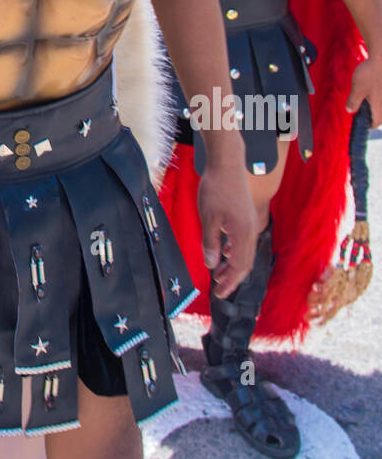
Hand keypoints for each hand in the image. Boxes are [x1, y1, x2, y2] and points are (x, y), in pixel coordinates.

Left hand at [197, 158, 256, 297]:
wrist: (227, 164)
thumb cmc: (216, 189)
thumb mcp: (208, 217)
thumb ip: (210, 242)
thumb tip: (211, 265)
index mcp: (243, 233)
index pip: (238, 267)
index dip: (229, 283)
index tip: (219, 295)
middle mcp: (250, 230)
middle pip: (245, 263)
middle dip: (232, 278)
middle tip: (219, 290)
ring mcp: (249, 222)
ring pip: (244, 252)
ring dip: (232, 265)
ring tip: (218, 274)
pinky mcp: (245, 216)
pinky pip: (242, 241)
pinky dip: (234, 251)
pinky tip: (224, 252)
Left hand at [345, 55, 381, 125]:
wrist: (381, 58)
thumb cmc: (370, 74)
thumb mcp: (357, 89)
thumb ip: (353, 102)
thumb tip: (350, 111)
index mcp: (380, 107)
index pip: (376, 123)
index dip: (368, 125)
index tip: (361, 123)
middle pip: (381, 116)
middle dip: (372, 115)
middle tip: (362, 111)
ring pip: (381, 106)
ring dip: (376, 106)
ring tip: (365, 100)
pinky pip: (381, 97)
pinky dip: (378, 97)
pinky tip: (371, 90)